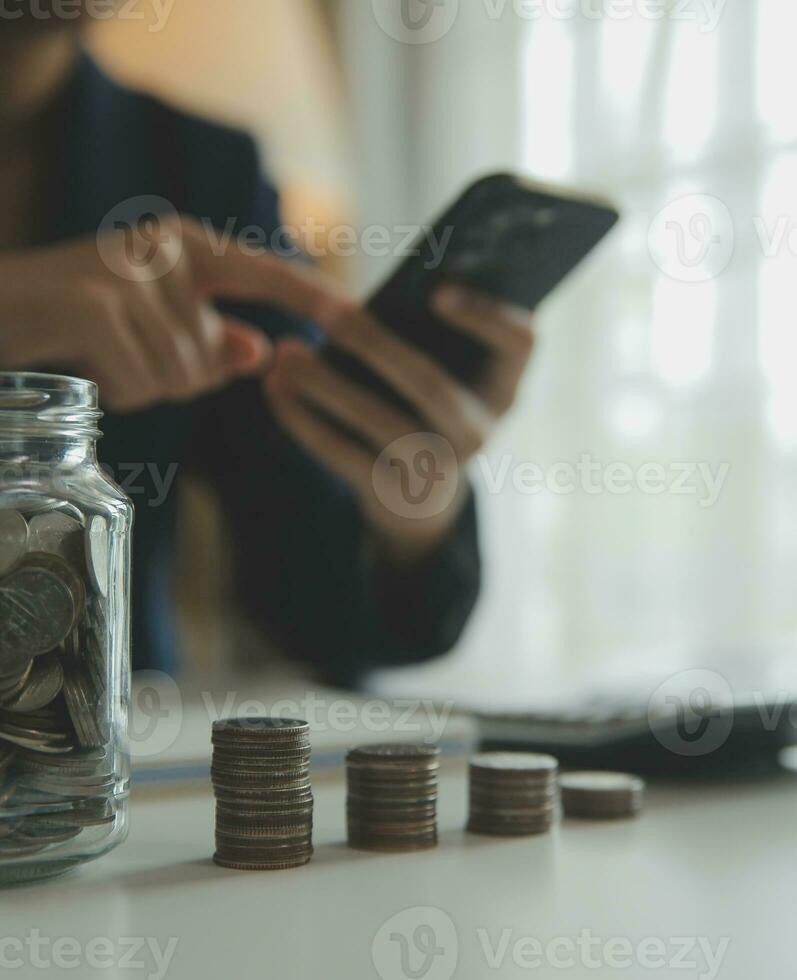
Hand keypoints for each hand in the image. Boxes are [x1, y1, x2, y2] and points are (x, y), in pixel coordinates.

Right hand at [0, 216, 339, 411]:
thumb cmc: (71, 325)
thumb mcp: (149, 330)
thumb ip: (207, 340)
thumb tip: (261, 350)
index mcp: (186, 246)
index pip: (265, 274)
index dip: (312, 299)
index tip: (359, 320)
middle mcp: (164, 247)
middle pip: (213, 357)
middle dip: (172, 380)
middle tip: (122, 359)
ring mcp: (128, 271)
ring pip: (181, 375)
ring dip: (140, 387)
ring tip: (100, 359)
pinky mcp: (95, 304)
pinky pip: (145, 381)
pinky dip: (118, 391)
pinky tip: (87, 366)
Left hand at [265, 284, 534, 564]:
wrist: (421, 498)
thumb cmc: (425, 406)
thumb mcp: (445, 373)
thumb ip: (423, 334)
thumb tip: (361, 295)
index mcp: (502, 386)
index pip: (520, 341)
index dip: (485, 315)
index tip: (438, 290)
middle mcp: (478, 430)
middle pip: (430, 383)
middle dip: (375, 344)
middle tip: (327, 310)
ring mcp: (437, 469)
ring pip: (377, 421)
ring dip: (325, 383)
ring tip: (286, 351)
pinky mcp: (390, 493)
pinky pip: (341, 452)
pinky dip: (303, 419)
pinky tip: (275, 389)